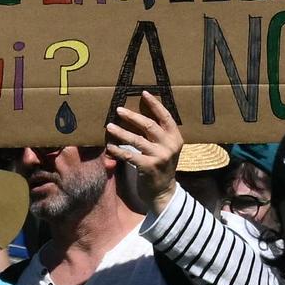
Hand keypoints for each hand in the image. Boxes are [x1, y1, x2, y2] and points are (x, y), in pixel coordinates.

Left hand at [105, 91, 183, 216]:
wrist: (164, 192)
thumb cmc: (161, 166)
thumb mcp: (166, 149)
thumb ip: (158, 135)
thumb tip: (139, 116)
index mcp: (176, 137)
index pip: (165, 116)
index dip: (154, 104)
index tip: (143, 93)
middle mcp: (170, 145)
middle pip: (149, 125)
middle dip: (132, 116)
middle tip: (118, 109)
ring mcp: (160, 156)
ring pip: (137, 140)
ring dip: (121, 132)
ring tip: (109, 126)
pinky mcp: (149, 167)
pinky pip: (130, 155)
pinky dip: (118, 151)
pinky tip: (110, 147)